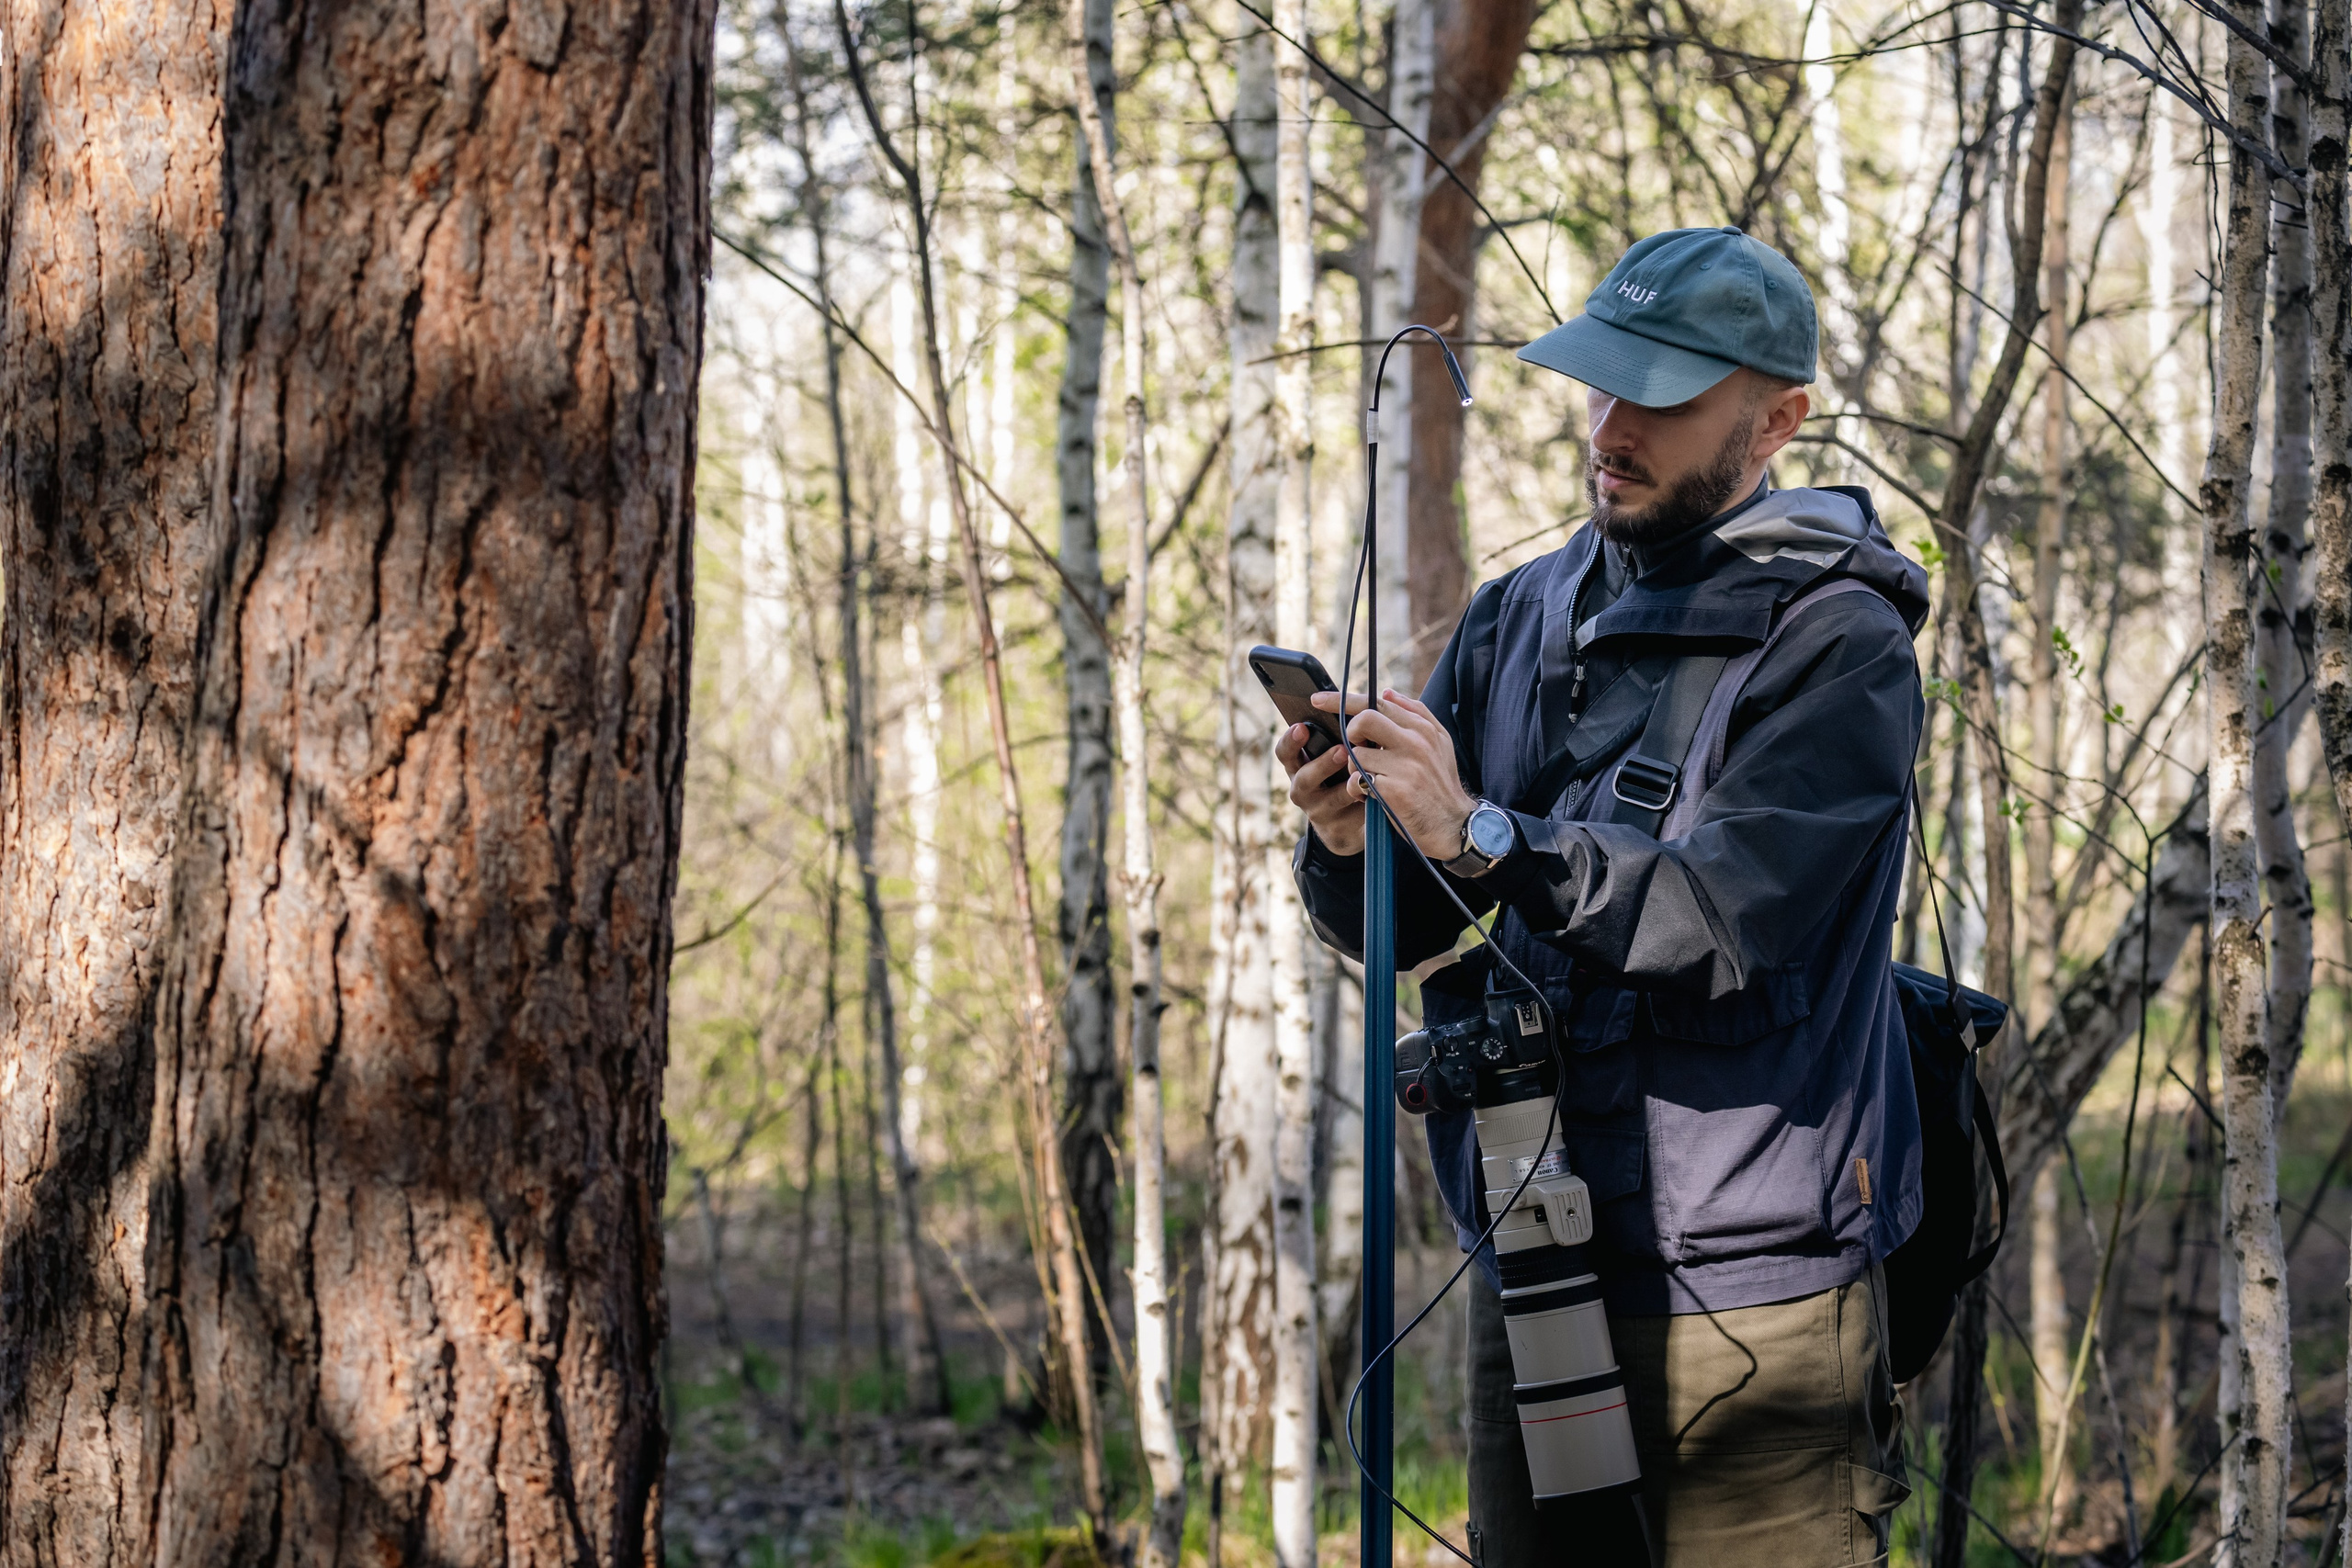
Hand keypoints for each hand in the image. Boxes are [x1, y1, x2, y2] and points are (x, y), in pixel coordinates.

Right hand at [1277, 705, 1365, 855]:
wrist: (1355, 821)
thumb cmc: (1348, 775)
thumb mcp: (1343, 753)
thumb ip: (1349, 731)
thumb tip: (1378, 697)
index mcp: (1302, 764)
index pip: (1286, 751)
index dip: (1291, 740)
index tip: (1302, 727)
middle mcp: (1304, 787)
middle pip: (1302, 777)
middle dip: (1320, 764)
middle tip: (1341, 750)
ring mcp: (1319, 810)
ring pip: (1327, 800)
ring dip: (1343, 786)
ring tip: (1358, 772)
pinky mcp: (1338, 828)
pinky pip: (1349, 816)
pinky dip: (1361, 802)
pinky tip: (1375, 794)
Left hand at [1330, 689, 1479, 862]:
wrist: (1454, 824)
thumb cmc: (1440, 783)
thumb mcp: (1439, 743)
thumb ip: (1415, 713)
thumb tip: (1386, 693)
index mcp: (1422, 728)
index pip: (1377, 704)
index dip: (1343, 700)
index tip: (1318, 699)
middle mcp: (1415, 743)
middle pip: (1363, 720)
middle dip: (1351, 733)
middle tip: (1358, 748)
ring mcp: (1404, 766)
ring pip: (1356, 754)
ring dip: (1357, 769)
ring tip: (1373, 780)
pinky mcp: (1394, 791)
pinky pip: (1357, 781)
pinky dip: (1358, 790)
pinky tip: (1373, 797)